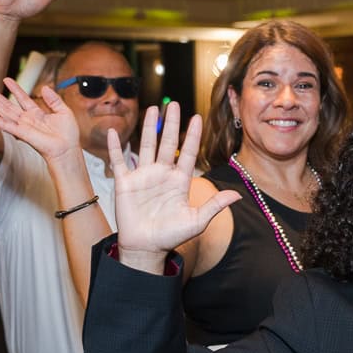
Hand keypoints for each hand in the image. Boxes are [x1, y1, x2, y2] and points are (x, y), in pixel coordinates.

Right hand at [0, 79, 80, 164]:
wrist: (67, 149)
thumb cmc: (68, 135)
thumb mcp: (64, 111)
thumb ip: (54, 99)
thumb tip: (45, 87)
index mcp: (38, 113)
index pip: (23, 98)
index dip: (15, 89)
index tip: (7, 80)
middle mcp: (28, 119)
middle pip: (9, 105)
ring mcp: (23, 126)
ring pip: (4, 112)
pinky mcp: (21, 133)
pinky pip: (5, 124)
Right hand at [108, 102, 238, 268]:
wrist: (146, 248)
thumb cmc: (171, 236)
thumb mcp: (197, 220)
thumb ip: (215, 205)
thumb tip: (237, 195)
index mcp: (179, 180)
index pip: (188, 152)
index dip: (193, 135)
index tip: (197, 117)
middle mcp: (162, 174)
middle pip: (167, 143)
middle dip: (171, 123)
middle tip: (174, 103)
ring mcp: (143, 176)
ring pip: (146, 146)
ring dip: (148, 128)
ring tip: (152, 109)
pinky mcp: (125, 183)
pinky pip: (119, 161)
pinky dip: (116, 147)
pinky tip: (114, 132)